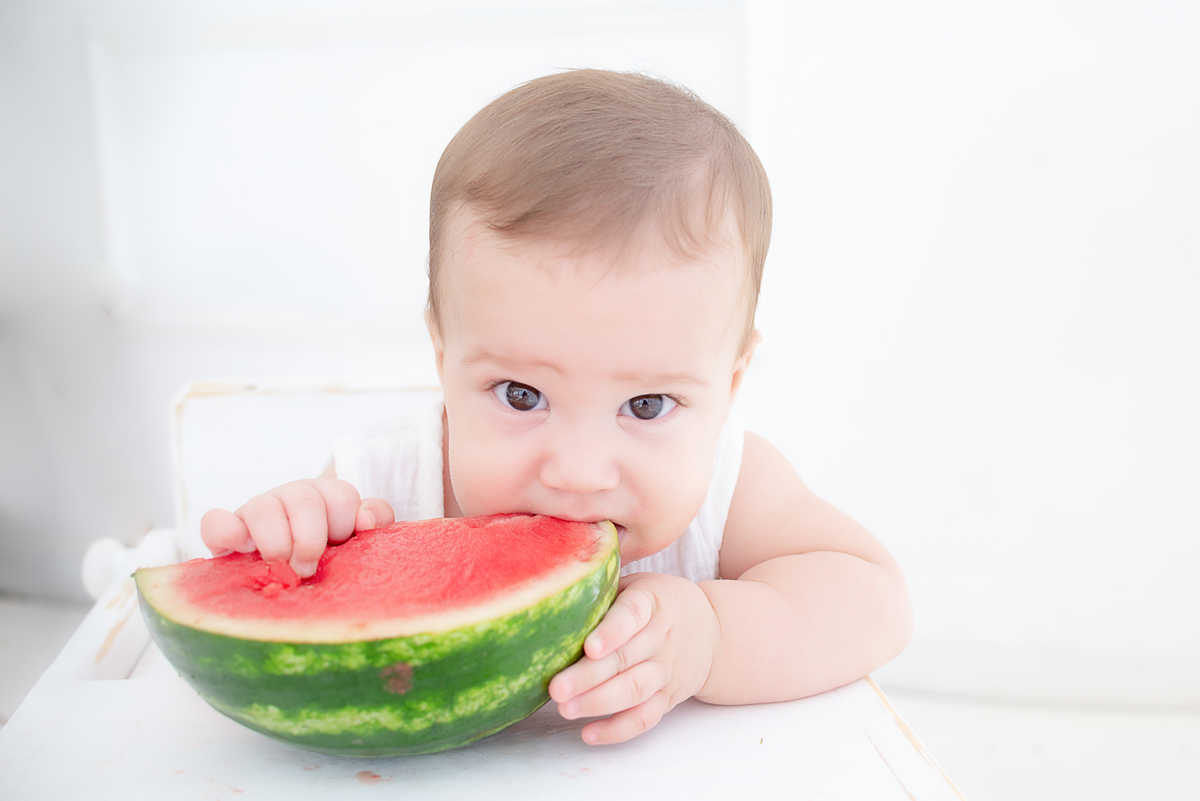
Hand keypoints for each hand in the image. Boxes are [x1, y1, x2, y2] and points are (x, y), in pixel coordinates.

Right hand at [200, 479, 393, 577]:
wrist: (292, 569)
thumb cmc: (332, 552)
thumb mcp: (359, 537)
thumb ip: (376, 520)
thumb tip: (366, 520)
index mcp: (327, 496)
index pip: (342, 496)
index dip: (344, 524)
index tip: (340, 546)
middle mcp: (291, 497)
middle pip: (304, 501)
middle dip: (311, 540)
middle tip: (308, 570)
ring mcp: (257, 511)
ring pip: (262, 508)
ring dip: (276, 542)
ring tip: (281, 568)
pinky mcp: (226, 531)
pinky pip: (215, 522)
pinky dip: (225, 532)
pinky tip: (239, 549)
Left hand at [548, 572, 720, 744]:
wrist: (711, 630)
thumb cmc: (655, 602)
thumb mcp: (637, 583)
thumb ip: (603, 586)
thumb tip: (551, 584)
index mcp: (652, 601)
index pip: (633, 615)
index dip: (611, 632)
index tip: (589, 647)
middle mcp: (662, 637)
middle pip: (626, 659)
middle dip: (589, 677)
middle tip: (556, 689)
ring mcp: (666, 670)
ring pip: (635, 691)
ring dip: (599, 703)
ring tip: (565, 709)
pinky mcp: (668, 698)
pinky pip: (645, 718)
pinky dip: (618, 729)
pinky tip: (589, 733)